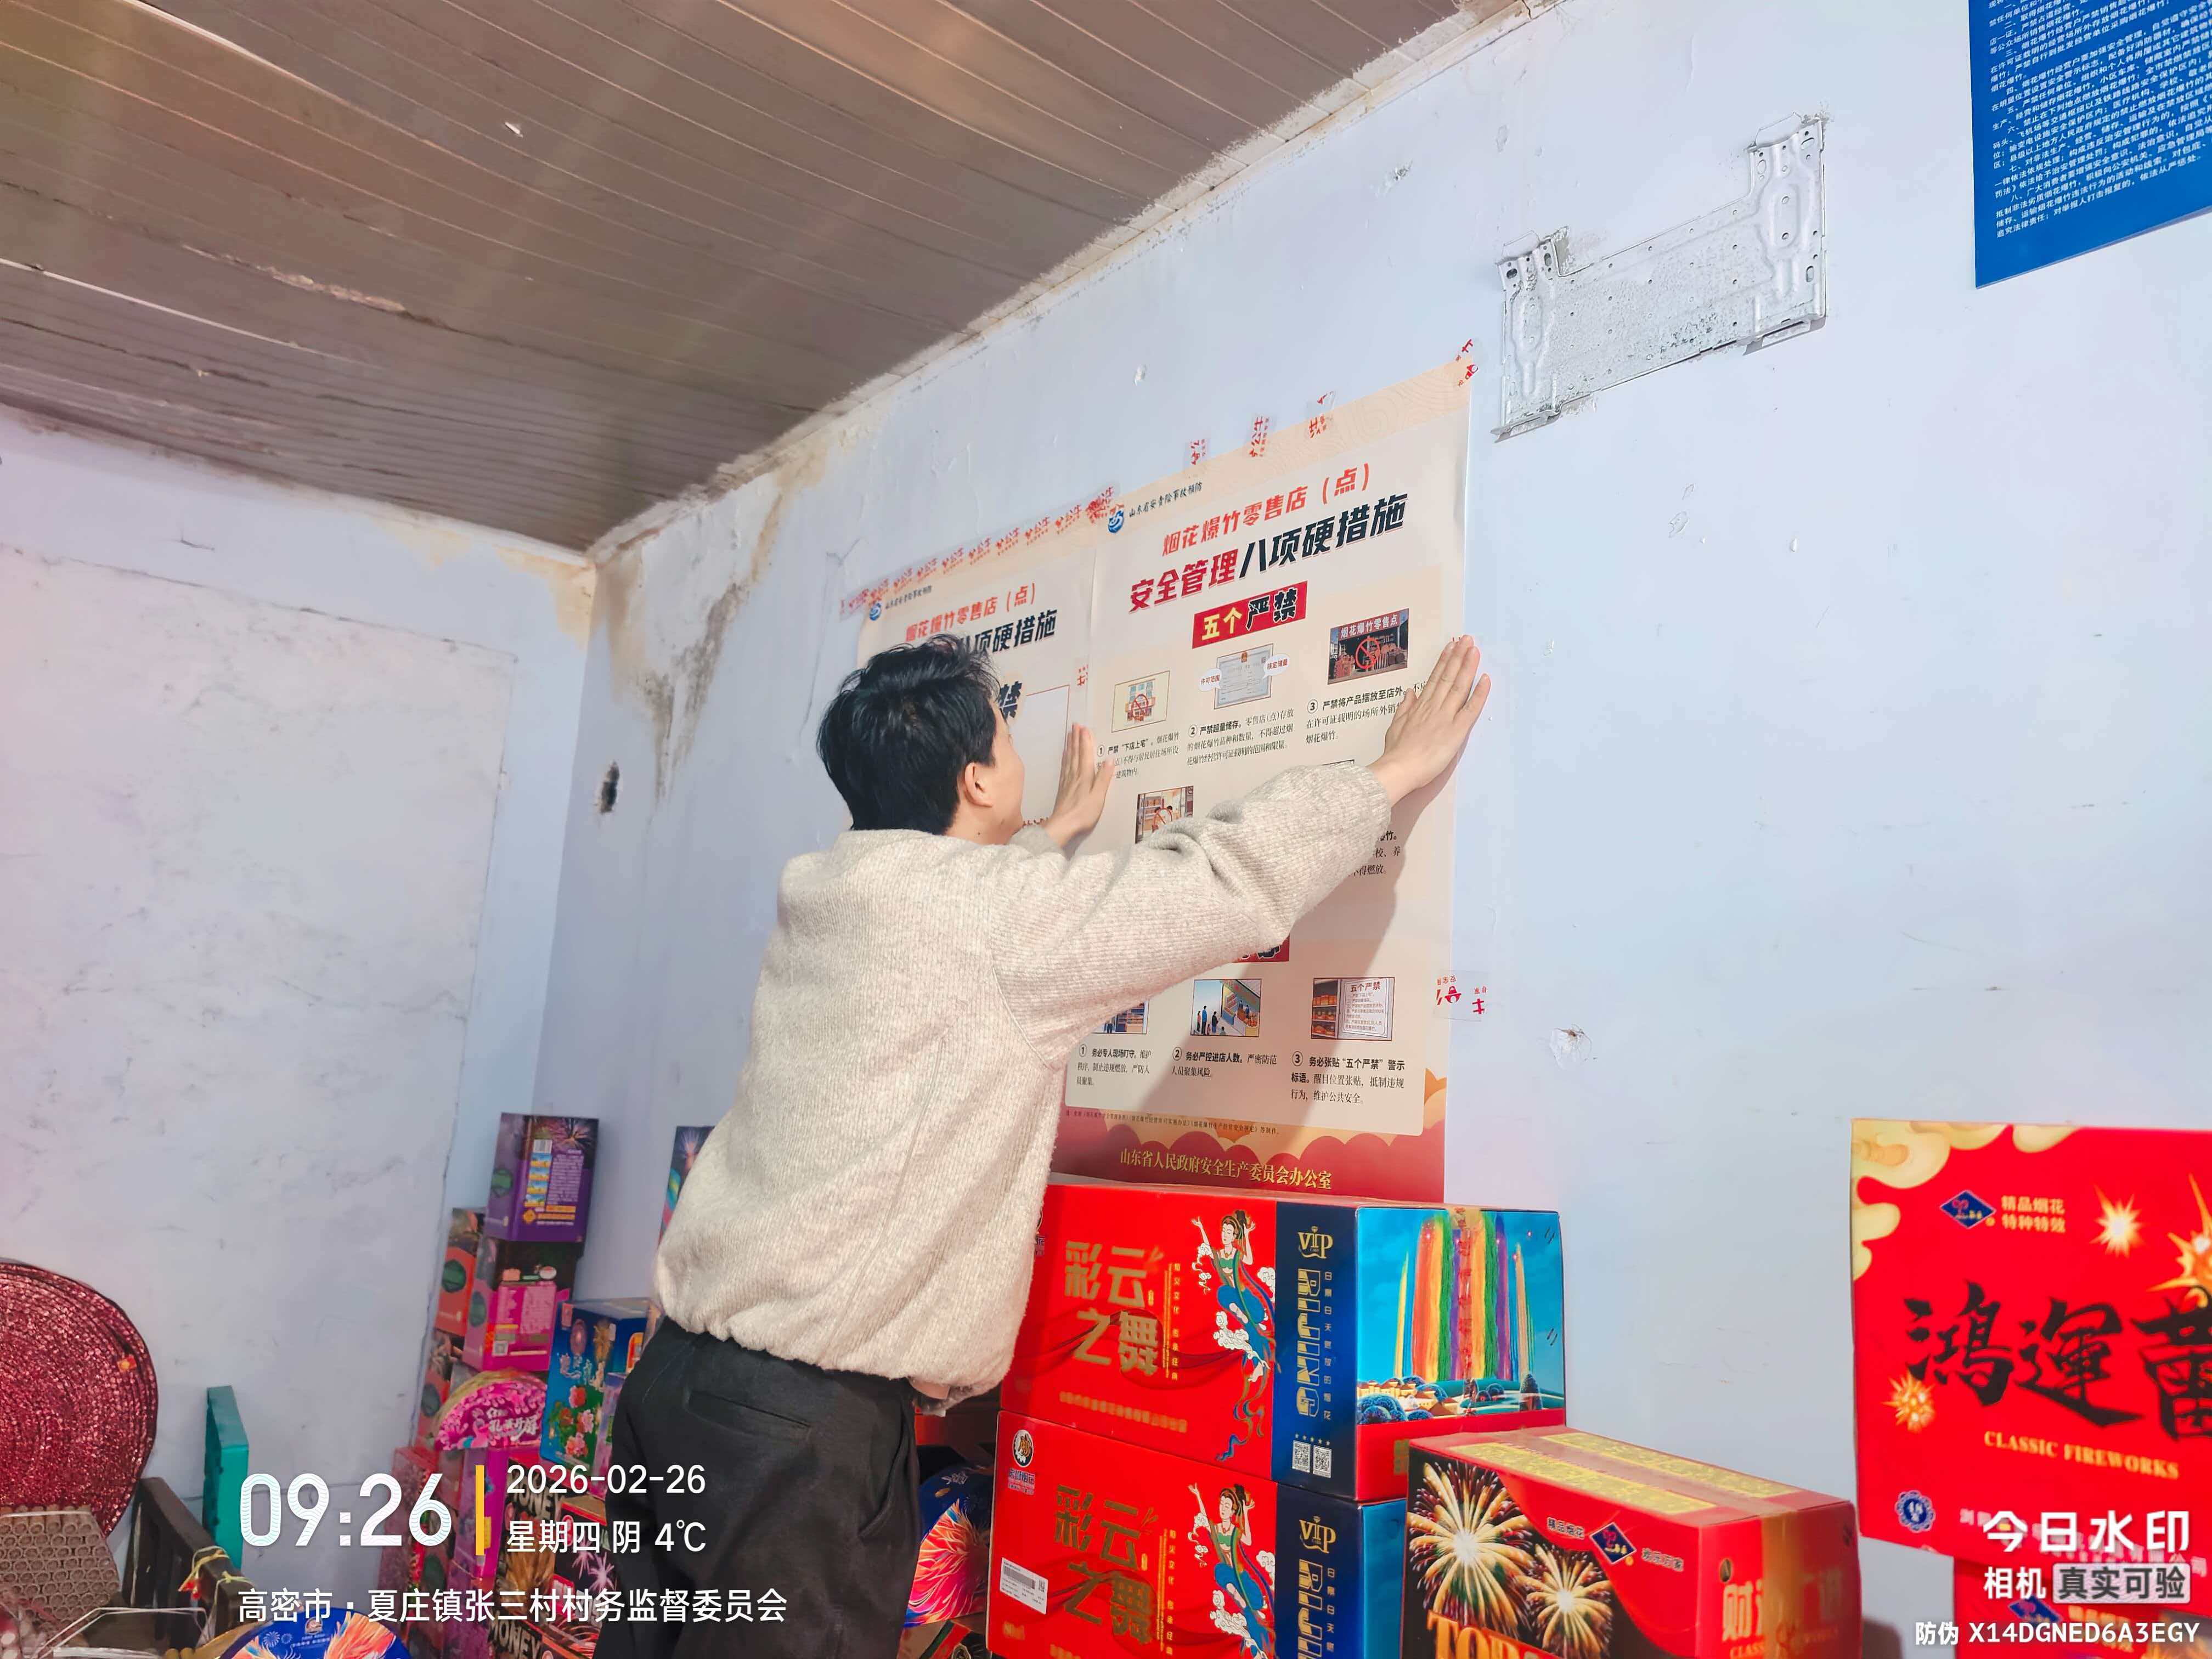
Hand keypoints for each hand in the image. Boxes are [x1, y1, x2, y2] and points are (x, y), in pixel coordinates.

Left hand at [1042, 723, 1114, 846]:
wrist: (1063, 825)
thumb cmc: (1083, 813)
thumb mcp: (1099, 796)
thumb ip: (1104, 778)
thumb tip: (1110, 760)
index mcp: (1085, 776)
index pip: (1086, 754)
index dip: (1085, 741)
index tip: (1085, 728)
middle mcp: (1075, 775)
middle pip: (1075, 753)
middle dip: (1076, 738)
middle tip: (1075, 725)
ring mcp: (1067, 781)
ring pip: (1069, 758)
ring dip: (1070, 745)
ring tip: (1069, 734)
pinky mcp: (1062, 788)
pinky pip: (1064, 767)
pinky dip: (1065, 758)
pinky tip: (1064, 754)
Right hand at [1368, 636, 1490, 803]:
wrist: (1399, 768)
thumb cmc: (1396, 752)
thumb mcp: (1396, 726)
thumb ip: (1404, 708)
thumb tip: (1410, 692)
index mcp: (1420, 706)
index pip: (1435, 679)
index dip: (1444, 661)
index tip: (1451, 647)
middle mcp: (1434, 707)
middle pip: (1448, 677)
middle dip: (1458, 656)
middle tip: (1467, 639)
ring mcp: (1445, 716)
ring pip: (1459, 686)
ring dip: (1468, 666)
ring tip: (1474, 649)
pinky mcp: (1456, 730)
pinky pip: (1471, 709)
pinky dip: (1480, 693)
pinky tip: (1486, 679)